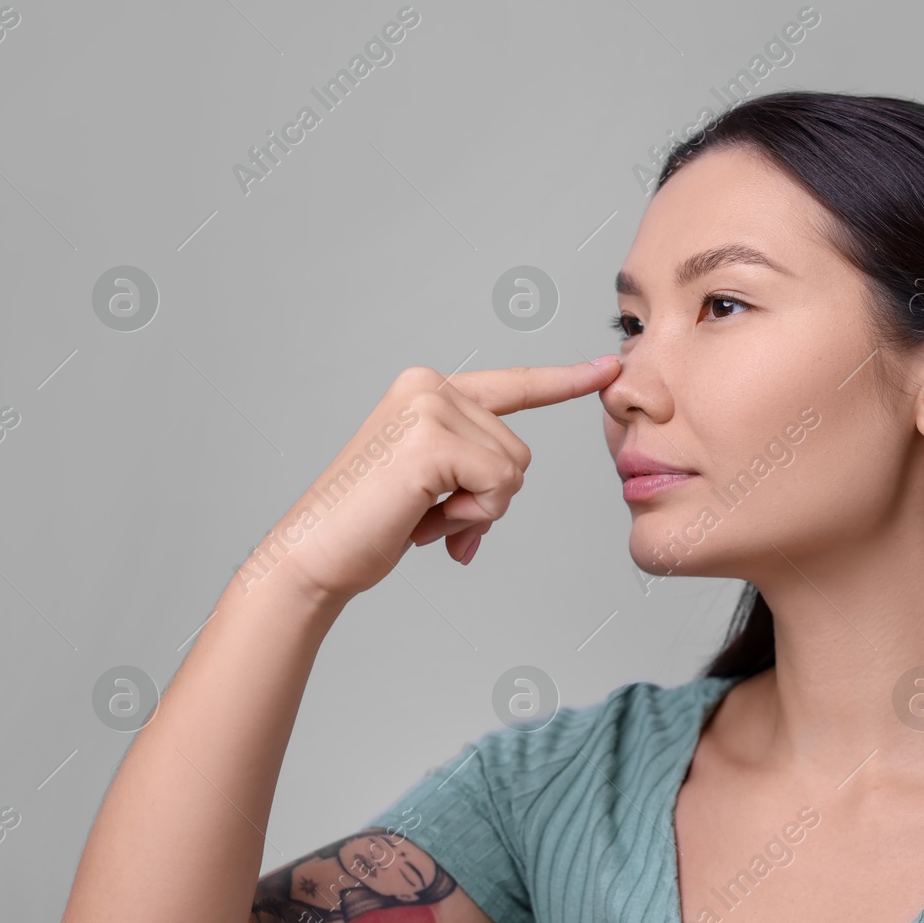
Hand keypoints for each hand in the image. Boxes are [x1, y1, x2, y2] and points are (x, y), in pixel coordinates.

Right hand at [240, 358, 620, 604]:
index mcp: (428, 389)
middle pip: (521, 449)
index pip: (515, 386)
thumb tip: (507, 483)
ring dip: (479, 510)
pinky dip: (472, 516)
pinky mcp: (432, 442)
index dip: (565, 381)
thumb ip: (473, 468)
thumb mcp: (433, 483)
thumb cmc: (370, 524)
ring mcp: (430, 410)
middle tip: (429, 514)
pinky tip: (425, 521)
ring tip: (421, 515)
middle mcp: (429, 387)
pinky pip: (500, 486)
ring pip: (514, 470)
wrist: (315, 555)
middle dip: (488, 497)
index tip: (608, 367)